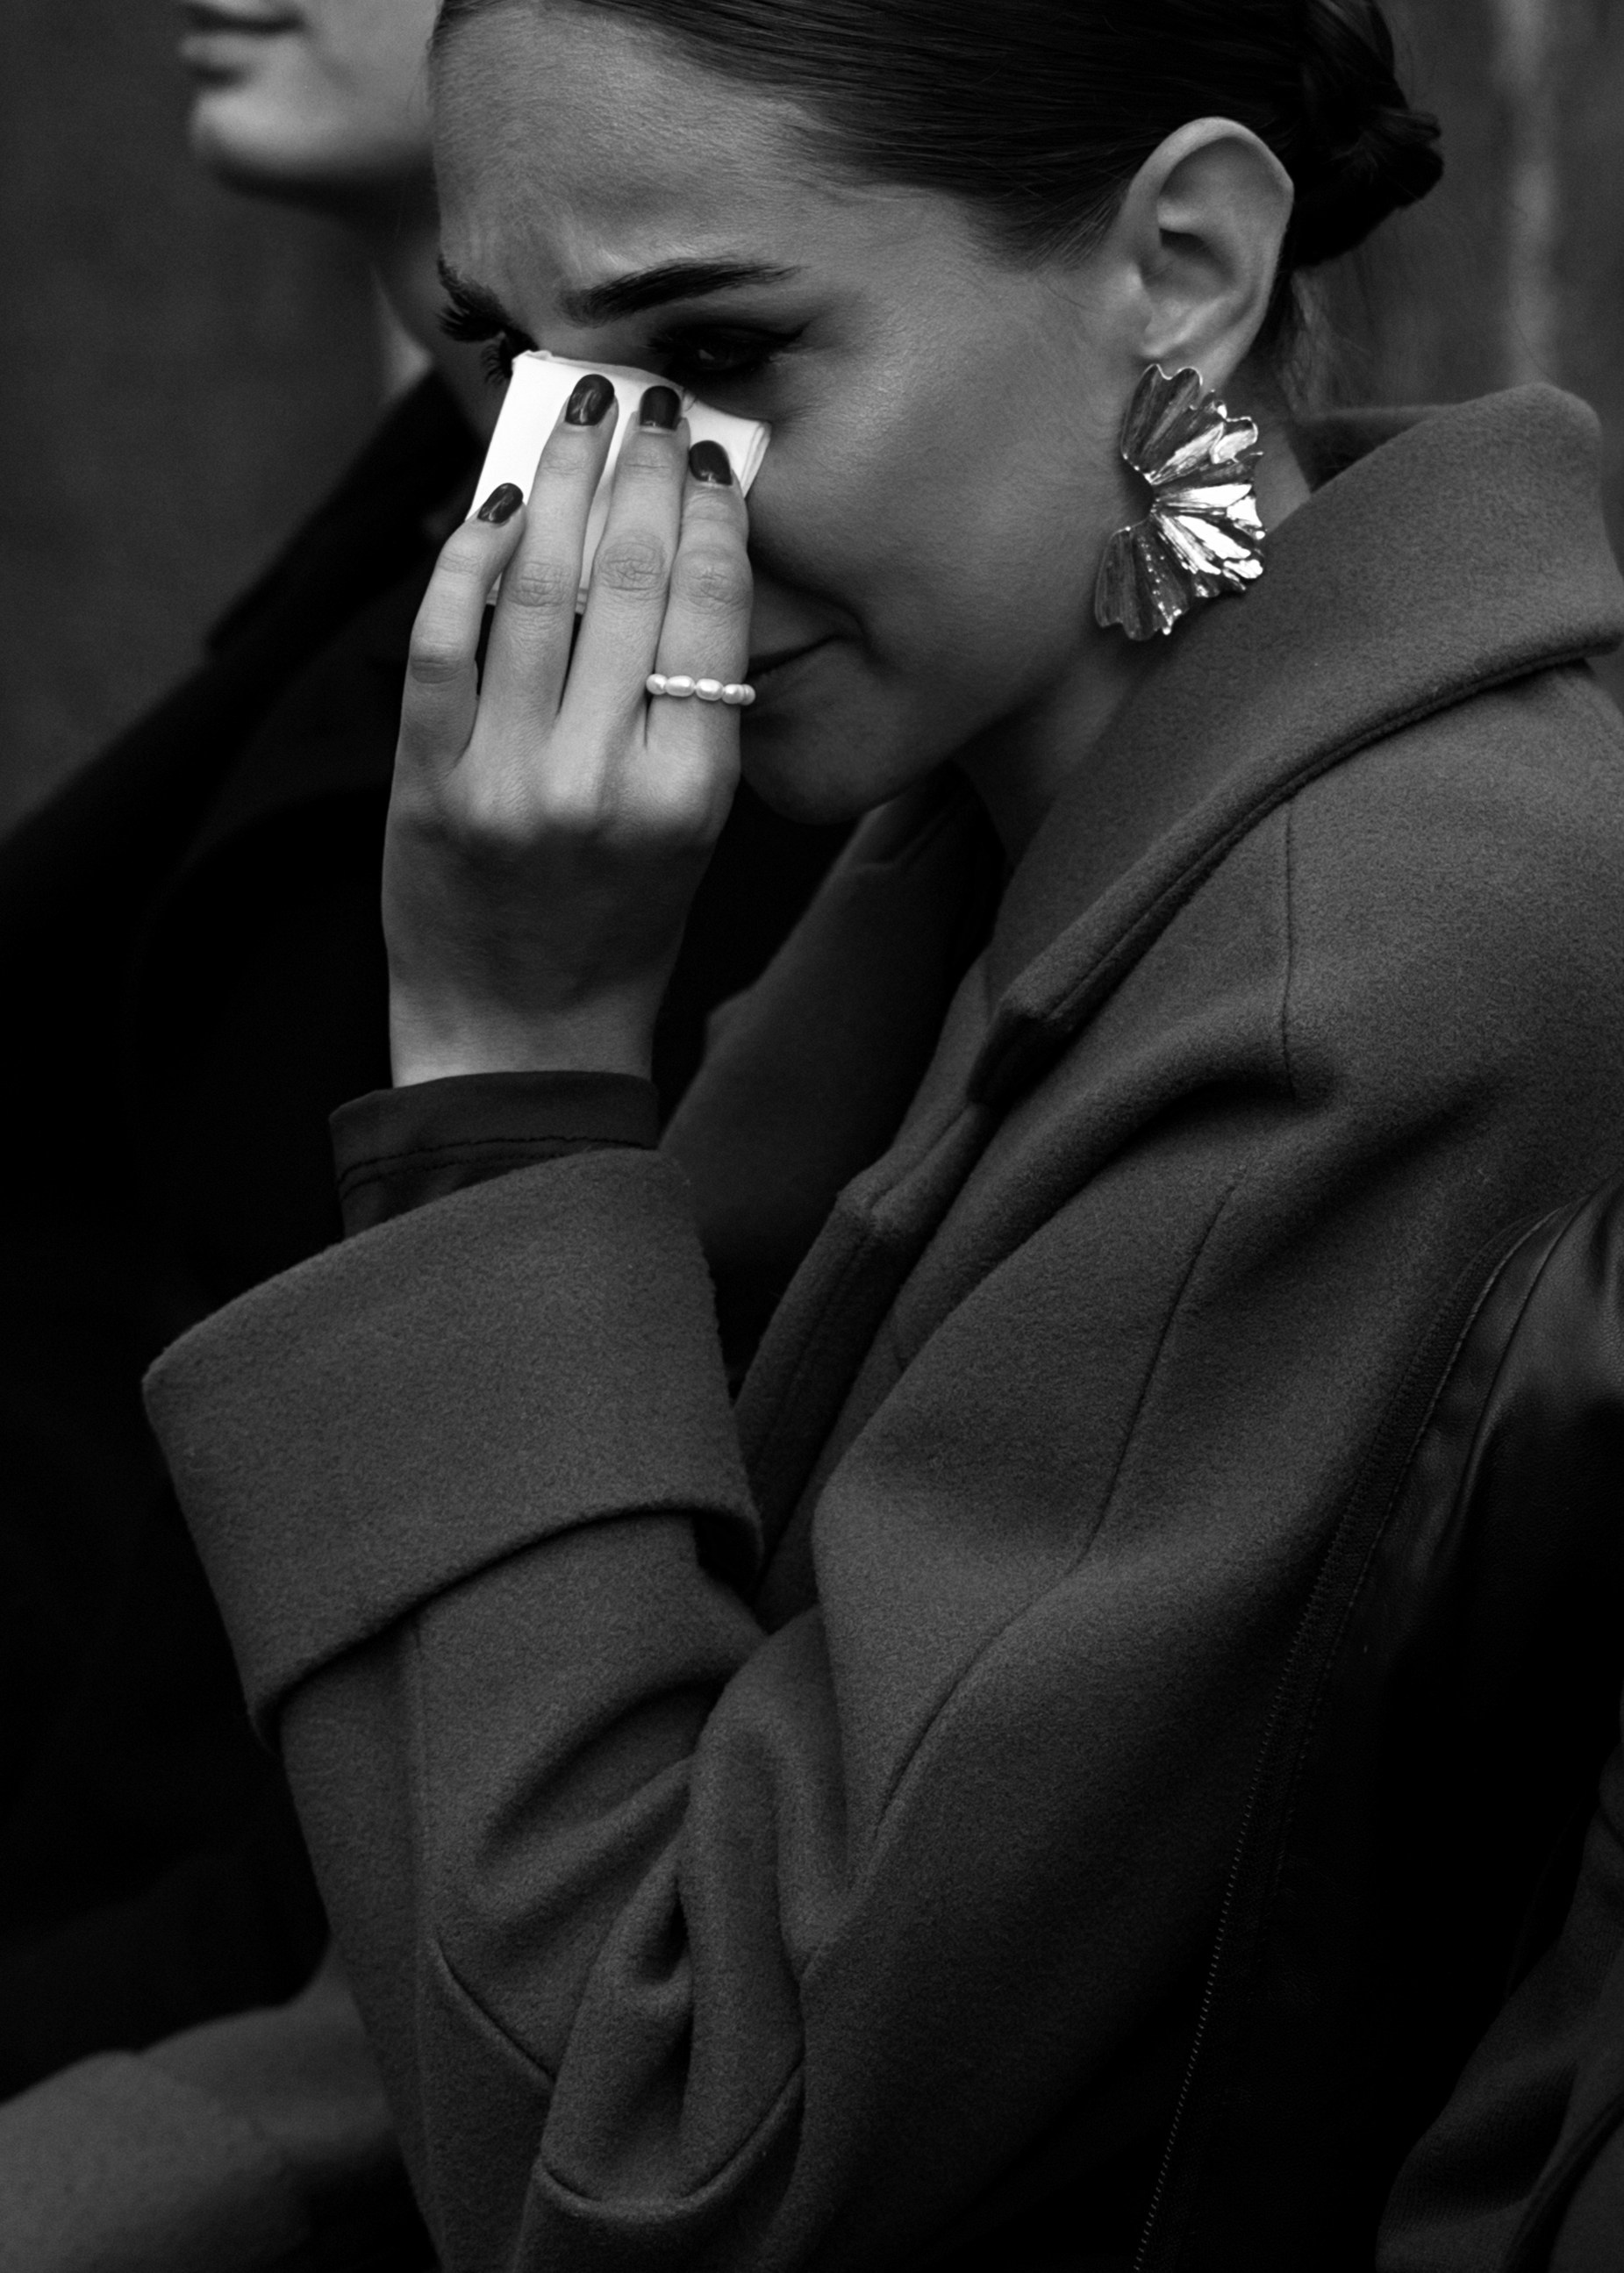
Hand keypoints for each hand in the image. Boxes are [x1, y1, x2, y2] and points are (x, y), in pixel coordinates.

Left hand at [382, 377, 752, 1085]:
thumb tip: (678, 554)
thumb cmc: (618, 929)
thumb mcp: (688, 830)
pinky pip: (443, 641)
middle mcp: (605, 779)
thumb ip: (688, 709)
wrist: (519, 1038)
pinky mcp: (430, 782)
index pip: (710, 613)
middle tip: (647, 401)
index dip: (711, 515)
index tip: (710, 456)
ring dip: (557, 481)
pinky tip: (490, 507)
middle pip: (629, 578)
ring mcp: (510, 779)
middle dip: (640, 469)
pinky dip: (464, 562)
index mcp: (691, 793)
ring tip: (573, 417)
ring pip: (538, 587)